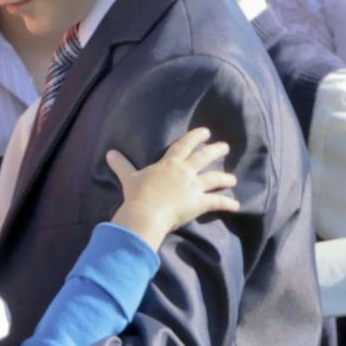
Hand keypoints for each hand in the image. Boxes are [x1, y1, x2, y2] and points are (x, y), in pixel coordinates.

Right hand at [106, 128, 237, 248]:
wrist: (145, 213)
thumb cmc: (137, 196)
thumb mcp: (128, 178)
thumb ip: (122, 165)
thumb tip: (109, 153)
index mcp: (169, 164)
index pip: (185, 145)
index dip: (196, 137)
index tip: (205, 132)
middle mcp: (184, 172)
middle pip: (204, 157)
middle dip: (215, 151)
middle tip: (224, 147)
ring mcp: (193, 187)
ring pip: (214, 179)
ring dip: (225, 178)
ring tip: (232, 178)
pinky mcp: (198, 203)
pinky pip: (216, 202)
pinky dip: (227, 203)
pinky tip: (236, 205)